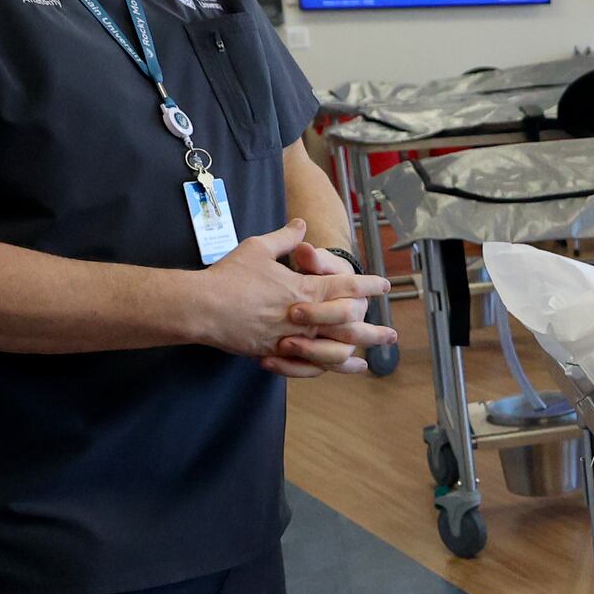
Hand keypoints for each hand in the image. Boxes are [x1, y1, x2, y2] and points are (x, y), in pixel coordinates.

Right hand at [193, 220, 388, 373]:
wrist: (201, 306)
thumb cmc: (229, 276)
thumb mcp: (258, 248)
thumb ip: (285, 238)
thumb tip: (301, 225)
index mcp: (303, 288)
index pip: (345, 287)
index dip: (368, 286)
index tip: (383, 285)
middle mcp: (303, 316)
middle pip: (348, 324)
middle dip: (373, 329)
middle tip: (392, 335)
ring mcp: (291, 337)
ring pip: (334, 348)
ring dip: (358, 352)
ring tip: (373, 358)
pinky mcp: (276, 352)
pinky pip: (311, 364)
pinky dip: (331, 367)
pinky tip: (344, 368)